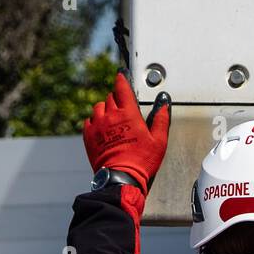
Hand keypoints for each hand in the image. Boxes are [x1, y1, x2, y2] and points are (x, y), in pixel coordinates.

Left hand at [83, 73, 170, 191]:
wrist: (122, 178)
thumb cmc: (142, 160)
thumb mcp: (159, 141)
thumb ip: (161, 119)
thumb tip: (164, 103)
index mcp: (129, 114)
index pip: (122, 88)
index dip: (121, 79)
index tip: (121, 75)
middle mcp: (111, 116)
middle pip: (111, 97)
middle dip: (118, 99)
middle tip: (124, 109)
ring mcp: (98, 125)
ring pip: (98, 107)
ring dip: (105, 109)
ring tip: (112, 119)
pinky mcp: (89, 136)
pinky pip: (89, 121)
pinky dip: (95, 121)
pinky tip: (103, 129)